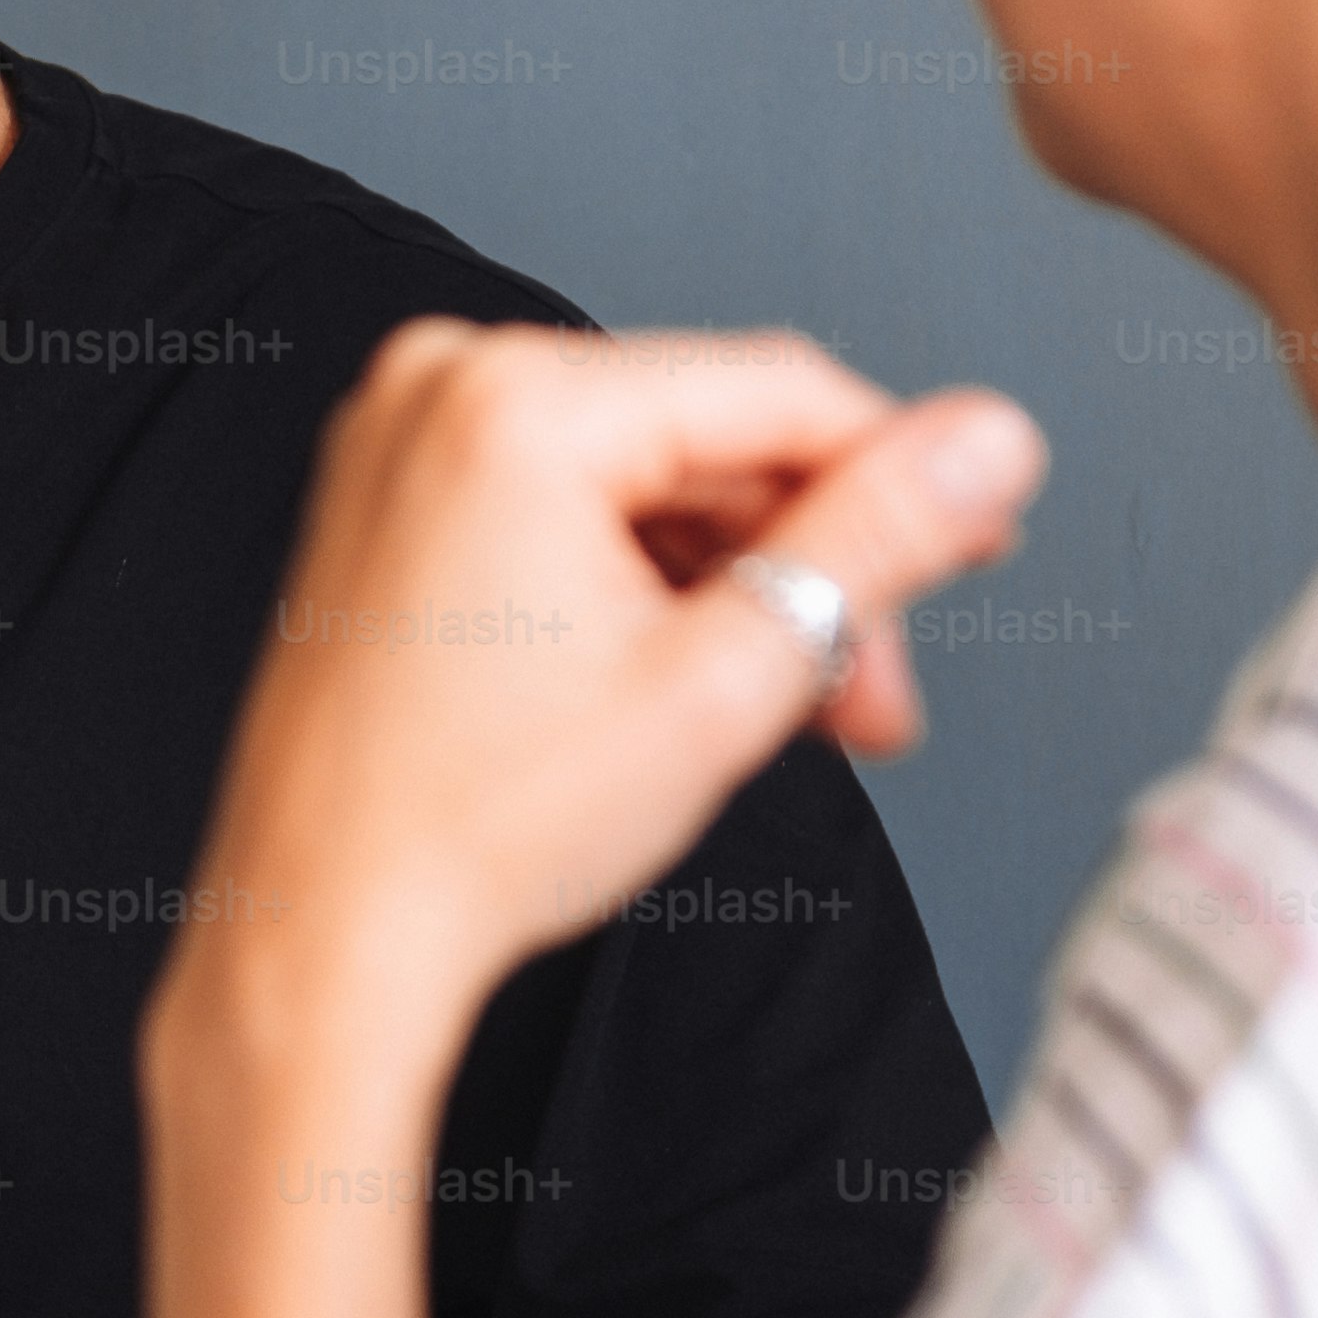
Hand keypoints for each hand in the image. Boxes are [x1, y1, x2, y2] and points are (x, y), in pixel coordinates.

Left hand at [177, 326, 1043, 1081]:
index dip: (902, 475)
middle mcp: (442, 386)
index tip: (982, 545)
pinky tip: (695, 679)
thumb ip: (876, 539)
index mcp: (513, 401)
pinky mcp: (393, 500)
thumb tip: (991, 441)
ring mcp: (404, 441)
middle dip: (810, 569)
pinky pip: (567, 507)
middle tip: (873, 692)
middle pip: (712, 440)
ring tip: (791, 711)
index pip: (779, 392)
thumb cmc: (475, 829)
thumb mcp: (726, 676)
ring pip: (648, 482)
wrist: (325, 932)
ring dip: (738, 588)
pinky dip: (646, 585)